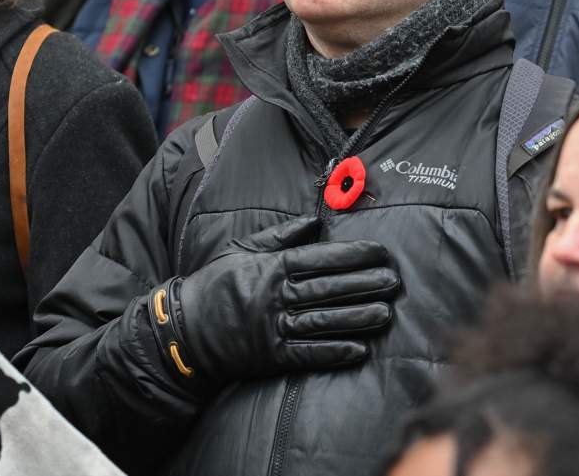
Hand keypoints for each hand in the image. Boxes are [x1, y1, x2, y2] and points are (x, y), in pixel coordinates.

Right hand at [147, 217, 398, 383]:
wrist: (184, 329)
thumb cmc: (215, 284)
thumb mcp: (242, 249)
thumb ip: (279, 236)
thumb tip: (314, 223)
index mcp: (271, 267)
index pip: (320, 258)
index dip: (353, 255)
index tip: (380, 253)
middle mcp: (275, 296)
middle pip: (328, 288)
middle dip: (365, 284)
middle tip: (395, 281)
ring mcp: (274, 327)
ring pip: (324, 320)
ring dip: (358, 317)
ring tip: (386, 314)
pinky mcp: (271, 356)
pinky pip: (308, 353)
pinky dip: (335, 352)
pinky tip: (359, 350)